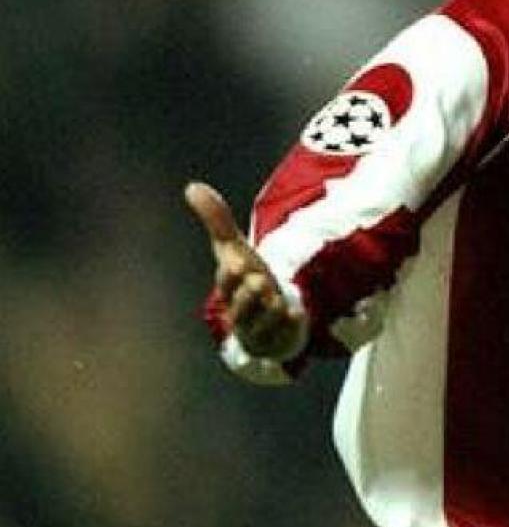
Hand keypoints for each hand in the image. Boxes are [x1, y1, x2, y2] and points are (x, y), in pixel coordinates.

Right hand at [186, 181, 307, 359]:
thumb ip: (216, 220)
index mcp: (228, 288)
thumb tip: (192, 185)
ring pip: (265, 317)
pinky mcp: (277, 341)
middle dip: (253, 289)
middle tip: (261, 281)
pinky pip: (287, 330)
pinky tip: (297, 314)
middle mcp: (239, 311)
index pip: (227, 279)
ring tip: (277, 299)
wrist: (266, 317)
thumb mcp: (234, 249)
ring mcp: (258, 328)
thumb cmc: (246, 278)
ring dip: (273, 306)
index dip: (233, 272)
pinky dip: (292, 321)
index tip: (239, 263)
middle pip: (245, 298)